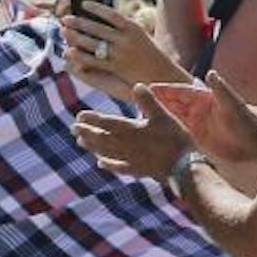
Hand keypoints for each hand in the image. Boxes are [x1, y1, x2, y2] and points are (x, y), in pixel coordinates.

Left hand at [60, 0, 182, 93]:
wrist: (161, 74)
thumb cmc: (146, 52)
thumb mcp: (139, 35)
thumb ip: (121, 27)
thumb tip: (99, 15)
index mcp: (134, 27)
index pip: (112, 14)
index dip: (96, 8)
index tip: (83, 4)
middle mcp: (127, 39)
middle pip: (97, 28)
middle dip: (79, 22)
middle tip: (65, 18)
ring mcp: (121, 54)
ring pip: (93, 43)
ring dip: (76, 36)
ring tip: (64, 31)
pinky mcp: (116, 67)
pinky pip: (94, 60)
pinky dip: (80, 55)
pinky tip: (69, 50)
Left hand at [72, 84, 190, 178]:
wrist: (184, 168)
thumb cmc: (174, 139)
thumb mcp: (164, 116)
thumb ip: (149, 102)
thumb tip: (137, 85)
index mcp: (131, 130)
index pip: (106, 123)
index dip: (92, 119)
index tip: (79, 116)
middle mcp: (126, 145)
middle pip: (102, 138)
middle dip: (86, 132)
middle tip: (73, 129)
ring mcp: (130, 159)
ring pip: (106, 152)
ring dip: (92, 147)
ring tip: (80, 142)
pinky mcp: (137, 170)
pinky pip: (119, 167)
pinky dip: (108, 164)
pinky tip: (100, 164)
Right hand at [146, 68, 256, 165]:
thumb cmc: (248, 123)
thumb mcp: (234, 106)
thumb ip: (222, 90)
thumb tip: (211, 73)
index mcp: (205, 98)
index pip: (180, 91)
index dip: (164, 89)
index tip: (148, 87)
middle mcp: (198, 109)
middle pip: (171, 102)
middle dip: (154, 100)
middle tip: (135, 100)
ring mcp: (196, 122)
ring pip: (171, 116)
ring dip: (156, 115)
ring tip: (137, 116)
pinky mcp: (195, 135)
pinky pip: (175, 130)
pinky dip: (163, 129)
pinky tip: (151, 133)